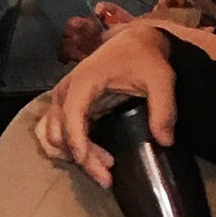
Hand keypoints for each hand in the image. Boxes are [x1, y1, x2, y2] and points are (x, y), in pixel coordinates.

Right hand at [35, 20, 175, 188]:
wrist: (132, 42)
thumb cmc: (144, 59)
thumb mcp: (161, 79)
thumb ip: (164, 109)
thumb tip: (165, 141)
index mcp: (84, 81)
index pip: (72, 116)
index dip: (80, 144)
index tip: (100, 166)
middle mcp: (66, 90)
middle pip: (58, 132)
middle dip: (81, 157)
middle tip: (109, 174)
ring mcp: (61, 98)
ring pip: (51, 135)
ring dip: (72, 154)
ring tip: (103, 164)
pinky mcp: (65, 105)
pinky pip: (52, 131)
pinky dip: (65, 147)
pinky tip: (88, 155)